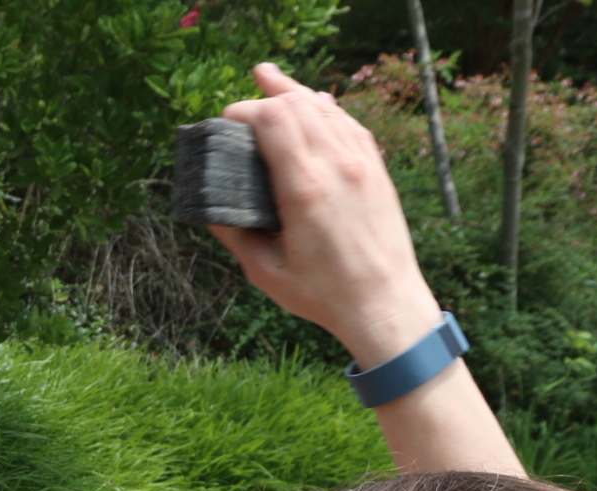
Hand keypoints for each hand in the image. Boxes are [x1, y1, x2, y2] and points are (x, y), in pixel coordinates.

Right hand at [212, 64, 441, 368]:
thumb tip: (212, 210)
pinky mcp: (376, 170)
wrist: (385, 304)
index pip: (274, 119)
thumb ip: (236, 235)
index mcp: (304, 188)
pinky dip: (325, 108)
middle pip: (298, 104)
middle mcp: (337, 166)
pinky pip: (348, 123)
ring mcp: (362, 164)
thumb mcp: (265, 271)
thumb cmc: (324, 294)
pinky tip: (313, 103)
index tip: (226, 121)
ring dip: (295, 92)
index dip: (245, 110)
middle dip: (266, 95)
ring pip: (325, 107)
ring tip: (272, 81)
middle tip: (243, 100)